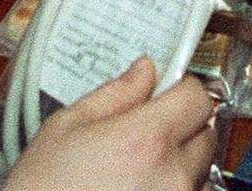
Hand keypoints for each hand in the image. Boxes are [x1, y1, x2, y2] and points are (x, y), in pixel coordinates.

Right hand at [3, 57, 214, 190]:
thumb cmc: (45, 185)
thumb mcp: (68, 125)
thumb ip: (115, 93)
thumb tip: (143, 72)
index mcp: (146, 140)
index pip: (195, 98)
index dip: (180, 85)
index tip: (168, 84)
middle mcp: (173, 176)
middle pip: (205, 132)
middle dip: (182, 121)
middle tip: (148, 122)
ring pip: (202, 169)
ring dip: (182, 159)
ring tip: (141, 163)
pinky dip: (177, 186)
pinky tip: (143, 184)